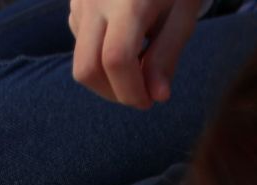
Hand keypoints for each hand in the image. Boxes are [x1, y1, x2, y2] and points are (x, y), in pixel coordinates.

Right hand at [69, 0, 204, 107]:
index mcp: (129, 2)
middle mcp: (96, 1)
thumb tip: (157, 97)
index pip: (116, 60)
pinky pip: (81, 45)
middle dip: (113, 94)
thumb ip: (167, 55)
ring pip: (80, 60)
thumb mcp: (182, 13)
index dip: (131, 90)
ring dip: (107, 79)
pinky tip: (124, 43)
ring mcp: (80, 2)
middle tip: (140, 94)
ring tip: (138, 66)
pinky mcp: (74, 4)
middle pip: (87, 69)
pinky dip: (100, 58)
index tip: (149, 101)